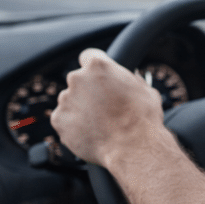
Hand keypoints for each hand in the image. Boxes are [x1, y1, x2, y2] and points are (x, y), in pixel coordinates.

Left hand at [50, 48, 168, 167]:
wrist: (133, 147)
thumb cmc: (143, 119)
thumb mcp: (146, 90)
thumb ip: (131, 80)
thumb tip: (131, 79)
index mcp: (98, 66)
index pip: (88, 56)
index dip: (95, 68)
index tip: (98, 77)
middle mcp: (78, 78)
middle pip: (78, 80)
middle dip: (88, 91)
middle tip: (103, 107)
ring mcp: (65, 99)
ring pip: (70, 101)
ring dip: (80, 109)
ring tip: (99, 124)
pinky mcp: (58, 120)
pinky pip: (63, 120)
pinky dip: (73, 126)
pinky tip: (90, 133)